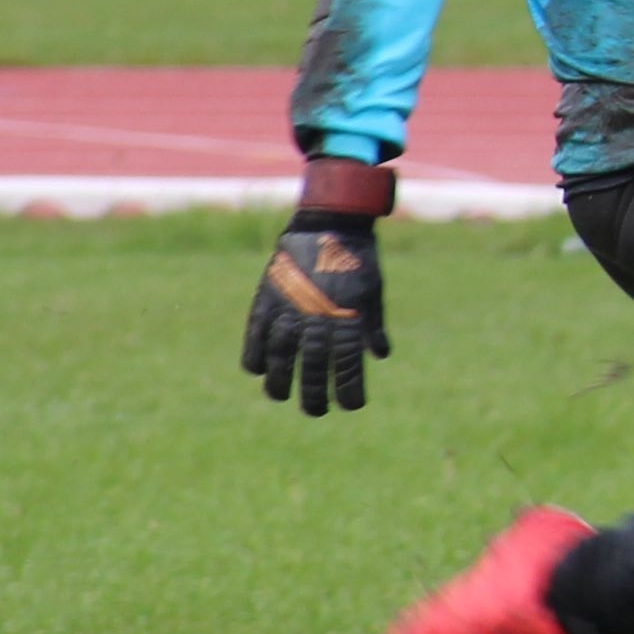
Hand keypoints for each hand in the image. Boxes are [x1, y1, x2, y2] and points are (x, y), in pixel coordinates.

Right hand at [243, 213, 388, 413]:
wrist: (329, 221)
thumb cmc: (358, 259)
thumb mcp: (373, 292)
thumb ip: (372, 324)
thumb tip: (379, 355)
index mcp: (347, 317)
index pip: (347, 364)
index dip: (348, 388)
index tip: (350, 407)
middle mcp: (317, 317)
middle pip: (312, 366)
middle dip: (312, 393)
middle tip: (315, 411)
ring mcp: (290, 307)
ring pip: (280, 354)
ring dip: (278, 379)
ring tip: (279, 396)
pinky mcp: (269, 296)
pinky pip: (257, 331)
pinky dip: (254, 352)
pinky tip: (256, 369)